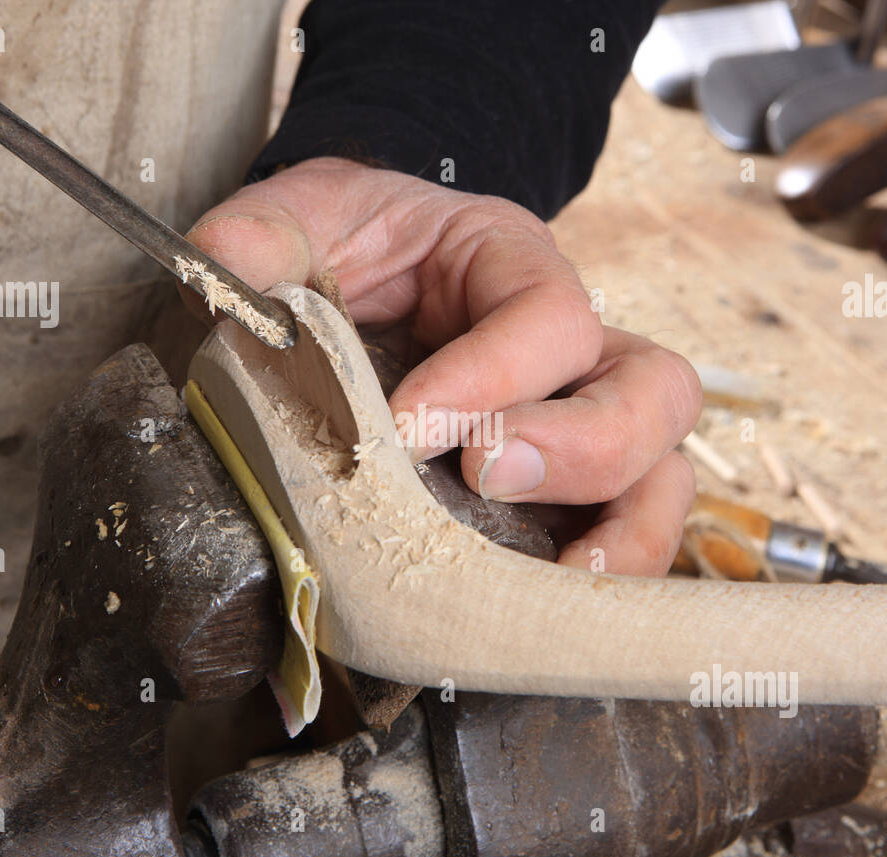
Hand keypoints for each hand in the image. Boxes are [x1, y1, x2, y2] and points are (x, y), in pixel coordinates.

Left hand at [185, 158, 701, 575]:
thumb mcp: (308, 217)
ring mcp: (581, 422)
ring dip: (626, 531)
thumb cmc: (352, 248)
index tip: (409, 426)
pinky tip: (548, 609)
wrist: (364, 275)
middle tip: (488, 479)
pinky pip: (626, 532)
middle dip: (580, 446)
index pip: (549, 314)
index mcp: (515, 266)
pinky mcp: (566, 492)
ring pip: (662, 470)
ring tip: (563, 577)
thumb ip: (266, 233)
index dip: (494, 374)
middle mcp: (576, 346)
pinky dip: (604, 578)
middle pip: (651, 390)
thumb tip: (225, 269)